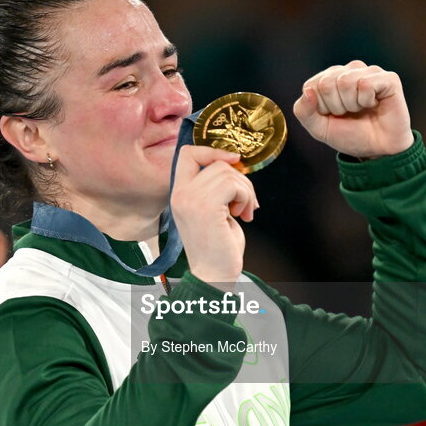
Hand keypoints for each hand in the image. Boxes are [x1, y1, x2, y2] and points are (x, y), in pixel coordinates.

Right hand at [170, 145, 258, 288]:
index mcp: (179, 193)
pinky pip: (234, 185)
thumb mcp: (212, 210)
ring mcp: (191, 200)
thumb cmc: (217, 247)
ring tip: (245, 211)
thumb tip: (233, 164)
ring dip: (245, 191)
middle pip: (217, 163)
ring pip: (228, 173)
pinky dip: (246, 197)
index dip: (212, 151)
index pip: (187, 154)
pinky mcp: (206, 208)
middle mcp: (181, 194)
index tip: (233, 161)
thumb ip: (215, 187)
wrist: (213, 275)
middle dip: (240, 179)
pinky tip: (243, 216)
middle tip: (246, 203)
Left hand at [293, 60, 412, 158]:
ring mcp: (369, 72)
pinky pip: (365, 84)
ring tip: (362, 110)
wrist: (378, 151)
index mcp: (330, 79)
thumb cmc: (350, 135)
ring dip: (351, 104)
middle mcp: (349, 71)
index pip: (312, 85)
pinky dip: (367, 101)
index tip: (334, 115)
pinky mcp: (388, 78)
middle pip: (327, 83)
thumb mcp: (319, 128)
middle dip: (336, 107)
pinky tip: (374, 105)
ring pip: (345, 81)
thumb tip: (307, 90)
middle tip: (350, 114)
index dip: (321, 107)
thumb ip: (304, 111)